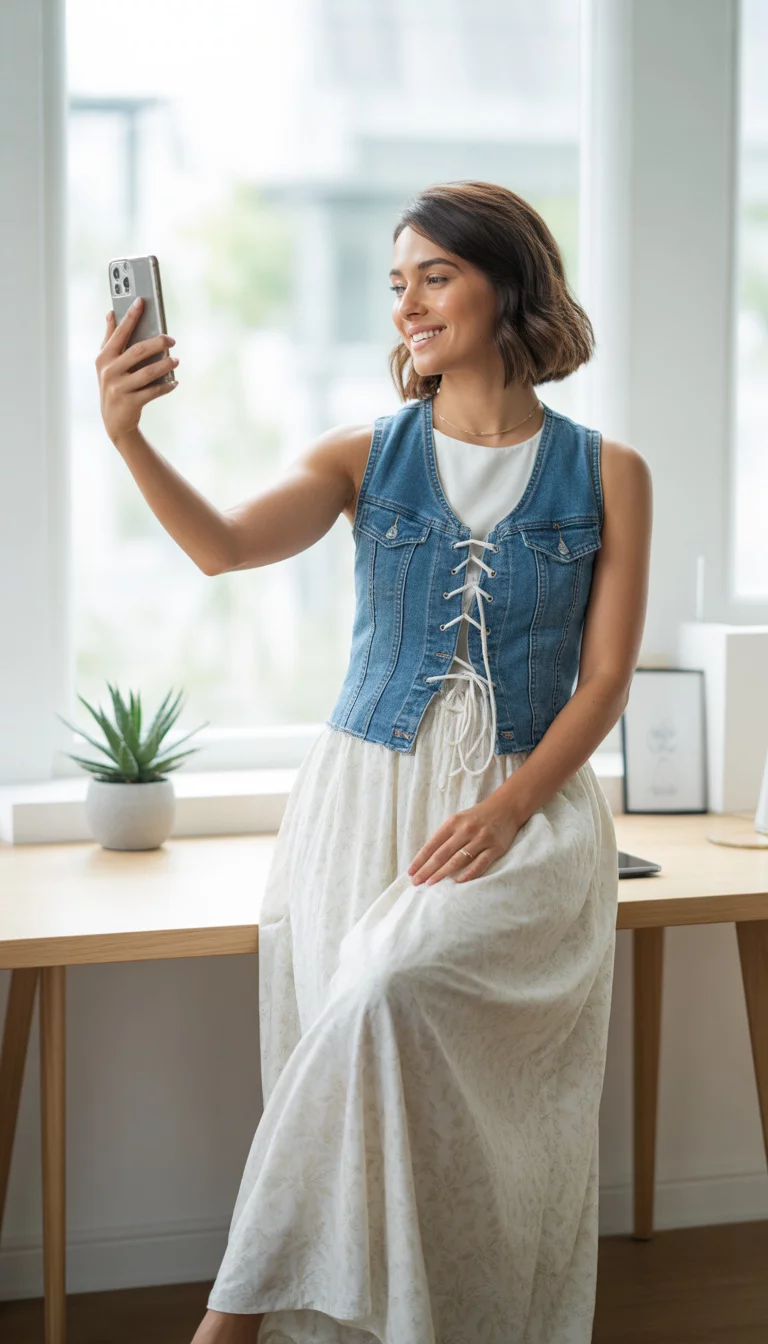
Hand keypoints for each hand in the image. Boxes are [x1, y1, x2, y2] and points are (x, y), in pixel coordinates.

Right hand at [96, 297, 178, 445]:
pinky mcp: (130, 403)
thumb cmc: (113, 384)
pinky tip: (175, 382)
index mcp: (104, 357)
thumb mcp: (106, 363)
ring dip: (165, 365)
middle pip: (137, 351)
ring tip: (177, 360)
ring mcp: (119, 388)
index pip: (119, 333)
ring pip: (147, 372)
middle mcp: (109, 371)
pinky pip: (153, 392)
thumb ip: (109, 338)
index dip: (130, 317)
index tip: (141, 301)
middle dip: (156, 343)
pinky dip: (166, 386)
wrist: (114, 421)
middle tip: (171, 340)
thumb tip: (111, 312)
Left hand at [407, 793, 523, 885]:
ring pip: (458, 859)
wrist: (506, 807)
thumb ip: (446, 836)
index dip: (420, 859)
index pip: (432, 844)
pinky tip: (458, 882)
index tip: (411, 872)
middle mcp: (465, 830)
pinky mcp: (495, 848)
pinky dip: (469, 874)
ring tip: (431, 883)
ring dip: (443, 873)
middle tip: (416, 882)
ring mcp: (481, 839)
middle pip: (442, 854)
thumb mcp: (459, 820)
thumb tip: (427, 857)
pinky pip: (480, 863)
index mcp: (453, 823)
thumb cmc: (477, 817)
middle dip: (427, 869)